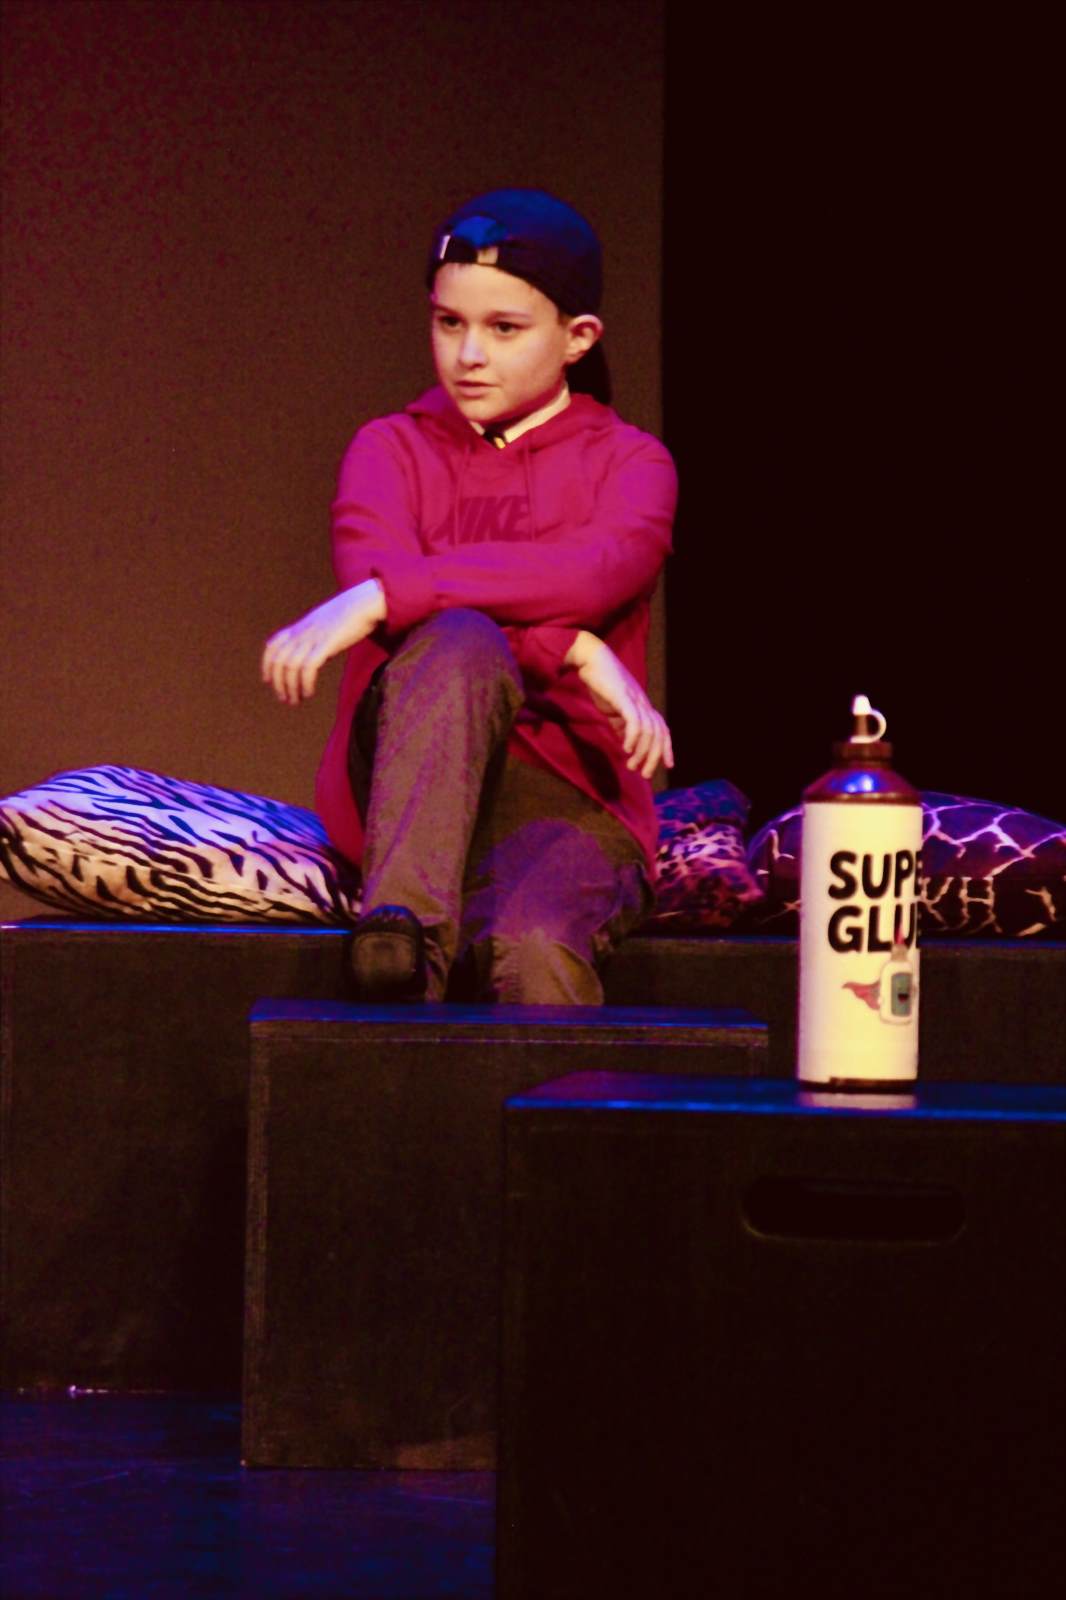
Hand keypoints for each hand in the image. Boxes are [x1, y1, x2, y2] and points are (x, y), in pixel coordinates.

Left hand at [261, 579, 385, 704]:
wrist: (364, 604)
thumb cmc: (349, 615)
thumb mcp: (323, 624)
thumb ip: (314, 638)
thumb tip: (314, 657)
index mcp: (299, 628)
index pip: (273, 646)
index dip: (267, 665)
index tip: (268, 681)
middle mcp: (301, 633)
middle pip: (279, 661)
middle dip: (278, 683)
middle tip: (285, 699)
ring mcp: (313, 638)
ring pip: (290, 667)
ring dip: (290, 687)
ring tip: (296, 701)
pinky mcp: (326, 644)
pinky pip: (308, 667)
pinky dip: (305, 683)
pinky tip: (309, 692)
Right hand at [565, 631, 673, 777]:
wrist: (592, 660)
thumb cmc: (602, 683)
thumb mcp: (614, 708)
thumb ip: (621, 724)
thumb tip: (626, 743)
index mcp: (643, 706)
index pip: (662, 729)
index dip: (667, 748)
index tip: (668, 766)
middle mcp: (643, 703)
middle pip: (658, 734)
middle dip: (653, 757)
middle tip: (644, 774)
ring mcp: (635, 699)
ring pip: (648, 730)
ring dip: (641, 752)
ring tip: (631, 765)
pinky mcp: (623, 696)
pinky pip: (634, 720)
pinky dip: (633, 737)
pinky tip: (626, 749)